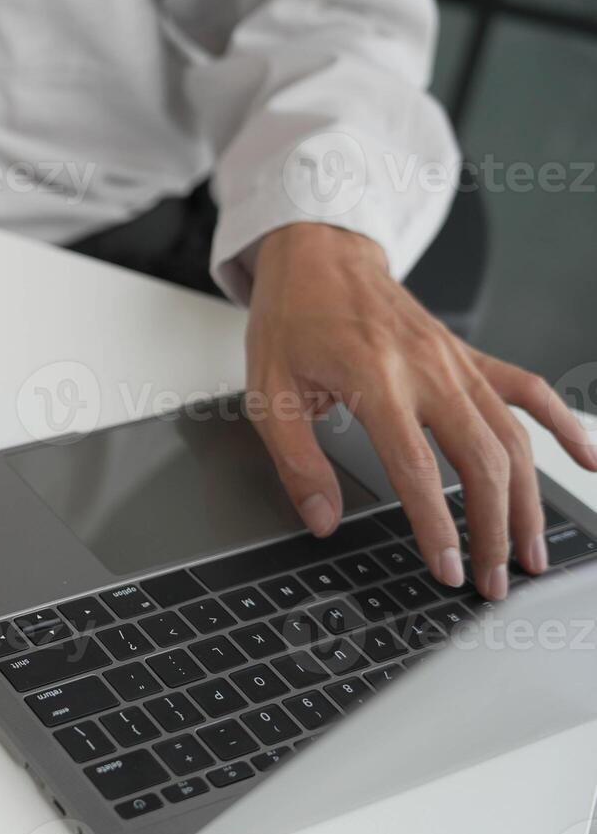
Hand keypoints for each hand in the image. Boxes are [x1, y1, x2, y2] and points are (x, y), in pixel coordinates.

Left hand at [245, 223, 596, 598]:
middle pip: (480, 459)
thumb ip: (295, 461)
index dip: (436, 526)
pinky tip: (589, 459)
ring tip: (530, 551)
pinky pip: (528, 390)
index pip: (416, 468)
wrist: (321, 254)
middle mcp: (427, 370)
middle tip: (492, 579)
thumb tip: (322, 519)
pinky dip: (563, 425)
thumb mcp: (268, 392)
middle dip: (493, 527)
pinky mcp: (469, 355)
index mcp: (375, 380)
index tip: (446, 569)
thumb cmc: (293, 319)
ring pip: (511, 436)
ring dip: (527, 499)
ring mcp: (455, 362)